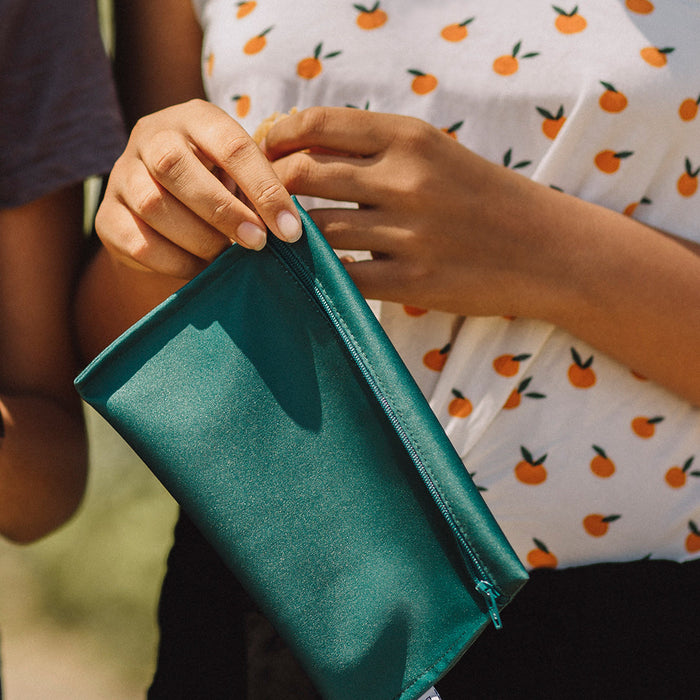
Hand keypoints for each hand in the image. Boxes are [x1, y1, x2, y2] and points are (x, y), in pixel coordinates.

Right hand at [95, 99, 302, 279]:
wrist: (165, 209)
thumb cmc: (218, 186)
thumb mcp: (241, 176)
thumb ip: (260, 192)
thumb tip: (288, 229)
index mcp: (195, 118)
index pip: (231, 145)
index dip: (264, 189)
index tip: (289, 230)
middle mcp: (151, 136)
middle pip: (177, 167)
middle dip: (224, 211)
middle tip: (257, 243)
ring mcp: (122, 174)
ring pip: (153, 205)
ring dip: (199, 239)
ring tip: (227, 257)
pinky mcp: (106, 216)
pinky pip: (137, 241)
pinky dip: (174, 262)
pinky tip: (200, 269)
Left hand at [265, 107, 699, 403]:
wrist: (548, 249)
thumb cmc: (486, 197)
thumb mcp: (437, 154)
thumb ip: (375, 149)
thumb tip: (303, 149)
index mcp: (410, 138)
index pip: (317, 125)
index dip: (275, 138)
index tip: (261, 153)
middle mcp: (406, 180)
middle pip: (304, 176)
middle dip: (269, 187)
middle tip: (257, 201)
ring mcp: (408, 234)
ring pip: (318, 229)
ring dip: (289, 234)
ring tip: (276, 238)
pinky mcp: (412, 281)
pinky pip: (342, 275)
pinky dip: (316, 272)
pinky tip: (307, 271)